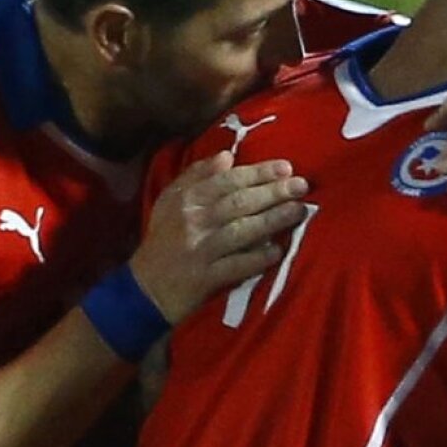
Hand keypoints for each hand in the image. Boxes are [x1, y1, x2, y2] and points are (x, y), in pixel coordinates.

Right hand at [131, 151, 308, 321]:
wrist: (144, 289)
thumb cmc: (163, 242)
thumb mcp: (169, 202)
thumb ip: (196, 176)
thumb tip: (227, 157)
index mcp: (185, 199)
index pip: (227, 180)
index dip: (258, 173)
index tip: (286, 167)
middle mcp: (193, 221)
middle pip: (239, 202)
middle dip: (274, 192)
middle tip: (302, 186)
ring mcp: (199, 250)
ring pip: (242, 230)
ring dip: (273, 220)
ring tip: (298, 212)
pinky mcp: (204, 278)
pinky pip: (236, 265)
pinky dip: (257, 258)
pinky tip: (277, 252)